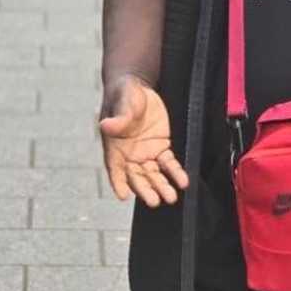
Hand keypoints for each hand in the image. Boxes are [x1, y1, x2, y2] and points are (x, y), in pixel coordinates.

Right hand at [98, 76, 188, 207]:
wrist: (138, 88)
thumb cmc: (124, 95)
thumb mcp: (122, 103)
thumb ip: (118, 118)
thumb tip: (106, 125)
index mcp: (114, 146)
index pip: (115, 168)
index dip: (117, 182)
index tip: (122, 195)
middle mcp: (129, 155)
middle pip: (136, 177)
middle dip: (145, 189)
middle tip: (154, 201)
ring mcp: (146, 153)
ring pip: (153, 174)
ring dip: (162, 186)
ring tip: (171, 197)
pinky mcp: (161, 148)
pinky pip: (169, 163)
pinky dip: (175, 173)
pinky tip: (183, 181)